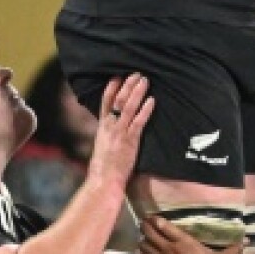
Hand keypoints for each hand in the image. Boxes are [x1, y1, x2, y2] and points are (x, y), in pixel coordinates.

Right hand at [87, 75, 153, 192]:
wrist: (104, 180)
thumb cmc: (104, 167)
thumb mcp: (103, 146)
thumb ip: (108, 135)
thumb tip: (113, 128)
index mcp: (102, 127)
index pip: (105, 103)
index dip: (111, 88)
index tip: (117, 76)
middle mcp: (110, 127)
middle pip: (118, 101)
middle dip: (127, 85)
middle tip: (136, 73)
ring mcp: (120, 133)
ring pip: (128, 107)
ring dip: (137, 92)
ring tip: (144, 80)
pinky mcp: (130, 141)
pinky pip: (139, 122)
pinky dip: (146, 110)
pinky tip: (152, 100)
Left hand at [138, 216, 242, 253]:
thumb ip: (234, 249)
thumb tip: (247, 240)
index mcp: (184, 242)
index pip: (164, 225)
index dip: (156, 220)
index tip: (153, 217)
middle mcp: (169, 249)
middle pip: (149, 233)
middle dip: (145, 227)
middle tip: (144, 225)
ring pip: (144, 246)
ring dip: (143, 242)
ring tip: (144, 240)